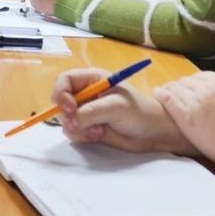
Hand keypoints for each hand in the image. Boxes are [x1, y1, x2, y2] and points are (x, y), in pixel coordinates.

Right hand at [51, 69, 194, 153]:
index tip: (69, 107)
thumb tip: (69, 121)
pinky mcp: (88, 127)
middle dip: (68, 114)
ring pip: (65, 119)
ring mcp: (86, 111)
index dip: (61, 93)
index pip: (64, 80)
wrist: (154, 134)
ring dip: (78, 127)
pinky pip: (73, 132)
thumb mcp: (116, 107)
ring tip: (98, 130)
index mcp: (92, 79)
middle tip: (81, 124)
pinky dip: (83, 136)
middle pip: (60, 101)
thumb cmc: (140, 112)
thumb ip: (91, 112)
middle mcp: (86, 94)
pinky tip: (99, 135)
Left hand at [154, 72, 214, 180]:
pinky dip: (161, 94)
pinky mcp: (186, 116)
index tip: (193, 89)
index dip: (196, 83)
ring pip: (176, 87)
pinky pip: (168, 98)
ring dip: (171, 89)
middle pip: (188, 81)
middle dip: (184, 86)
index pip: (202, 76)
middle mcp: (208, 88)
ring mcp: (196, 102)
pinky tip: (158, 94)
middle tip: (179, 93)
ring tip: (166, 93)